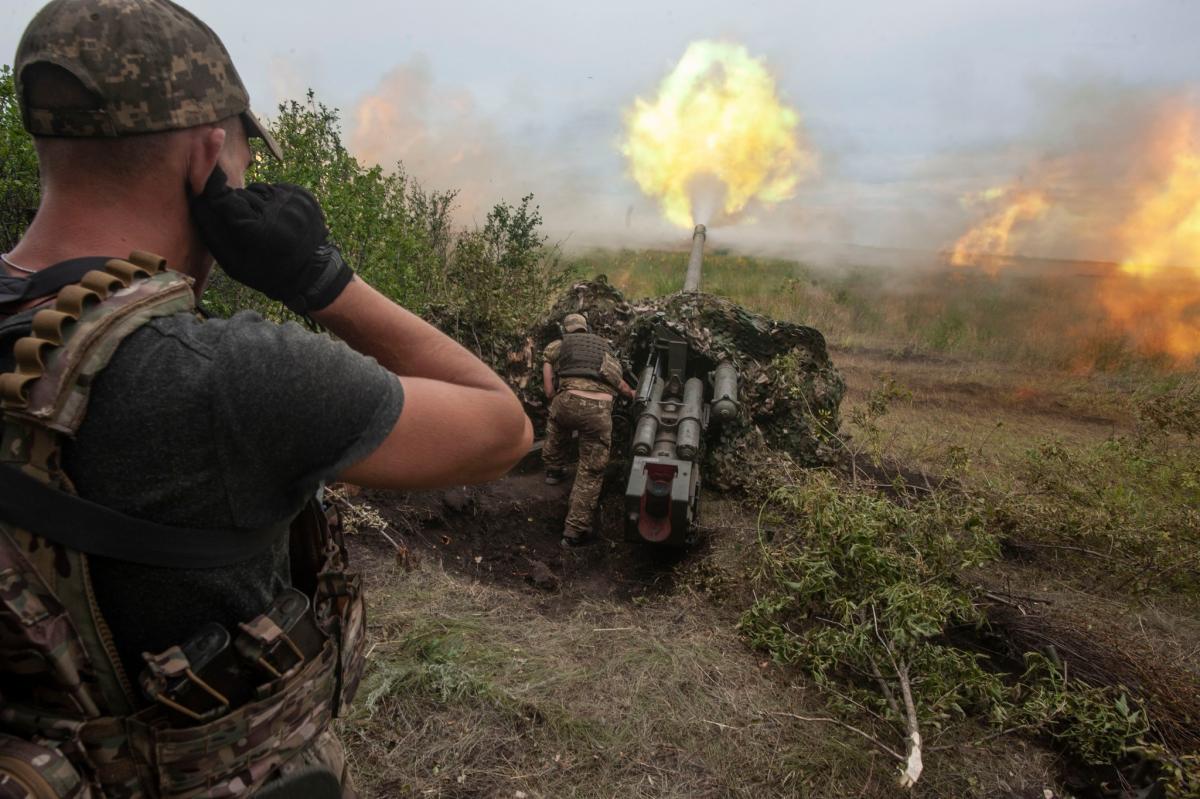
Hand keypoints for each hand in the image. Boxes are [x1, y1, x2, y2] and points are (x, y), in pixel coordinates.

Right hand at [190, 166, 353, 313]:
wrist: (309, 273)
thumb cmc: (264, 271)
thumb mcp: (232, 261)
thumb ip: (212, 228)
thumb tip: (197, 196)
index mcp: (259, 231)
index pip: (225, 199)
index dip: (218, 203)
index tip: (216, 208)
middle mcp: (278, 212)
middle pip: (241, 194)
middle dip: (238, 207)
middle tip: (248, 229)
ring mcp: (294, 203)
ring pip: (258, 189)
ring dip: (255, 203)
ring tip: (265, 225)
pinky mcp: (304, 196)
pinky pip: (276, 189)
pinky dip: (272, 201)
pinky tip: (278, 219)